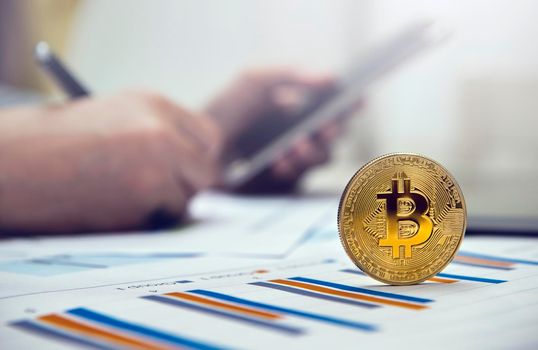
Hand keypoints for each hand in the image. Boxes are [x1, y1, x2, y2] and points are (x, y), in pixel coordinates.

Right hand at [0, 91, 221, 233]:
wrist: (10, 164)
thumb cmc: (52, 145)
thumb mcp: (113, 118)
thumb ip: (158, 134)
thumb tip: (194, 165)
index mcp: (154, 104)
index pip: (208, 137)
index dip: (198, 159)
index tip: (187, 173)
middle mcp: (163, 128)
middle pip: (208, 171)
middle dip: (190, 187)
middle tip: (164, 196)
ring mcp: (158, 159)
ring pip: (190, 197)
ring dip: (168, 206)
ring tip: (125, 197)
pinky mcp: (147, 193)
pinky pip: (167, 217)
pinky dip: (148, 221)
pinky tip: (113, 207)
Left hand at [205, 69, 357, 192]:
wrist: (198, 144)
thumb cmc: (227, 109)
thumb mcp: (255, 81)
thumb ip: (291, 74)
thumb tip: (331, 76)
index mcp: (299, 108)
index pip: (333, 106)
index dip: (349, 104)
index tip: (358, 99)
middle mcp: (301, 133)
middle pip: (334, 133)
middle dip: (334, 129)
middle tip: (328, 125)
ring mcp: (294, 158)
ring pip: (323, 156)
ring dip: (313, 149)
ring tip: (296, 144)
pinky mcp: (283, 180)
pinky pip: (301, 175)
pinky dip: (293, 166)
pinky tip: (281, 159)